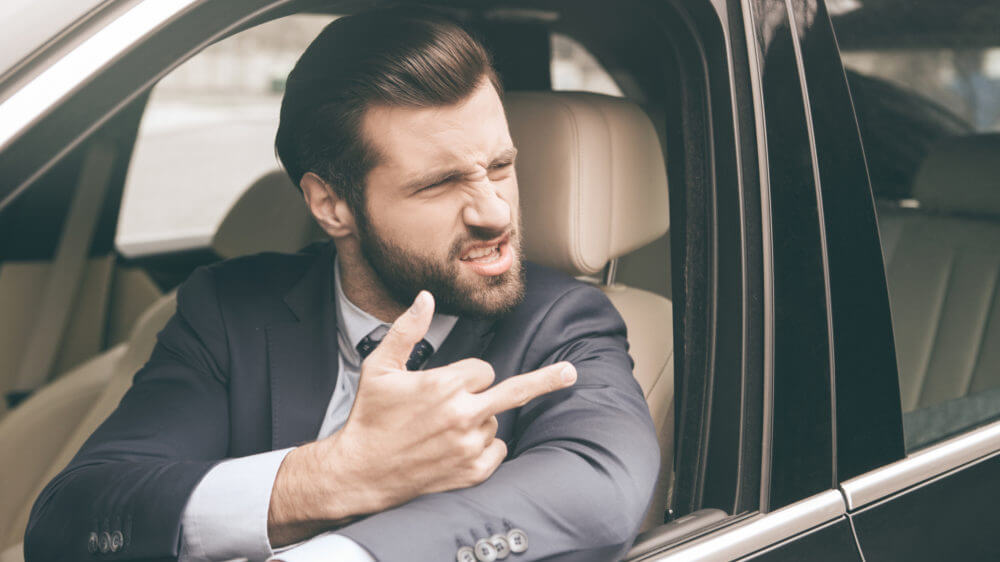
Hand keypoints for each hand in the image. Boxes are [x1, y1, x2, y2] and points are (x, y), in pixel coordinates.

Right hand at [267, 291, 576, 544]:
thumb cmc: (370, 417)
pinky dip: (484, 447)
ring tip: (443, 431)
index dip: (467, 375)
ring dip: (479, 421)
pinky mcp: (471, 471)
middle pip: (515, 391)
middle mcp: (463, 415)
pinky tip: (456, 449)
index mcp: (444, 385)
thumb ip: (407, 329)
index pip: (483, 369)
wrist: (361, 472)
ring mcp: (469, 445)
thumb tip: (426, 296)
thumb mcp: (380, 367)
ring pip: (495, 421)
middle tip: (570, 373)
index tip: (447, 384)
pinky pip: (496, 450)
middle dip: (545, 379)